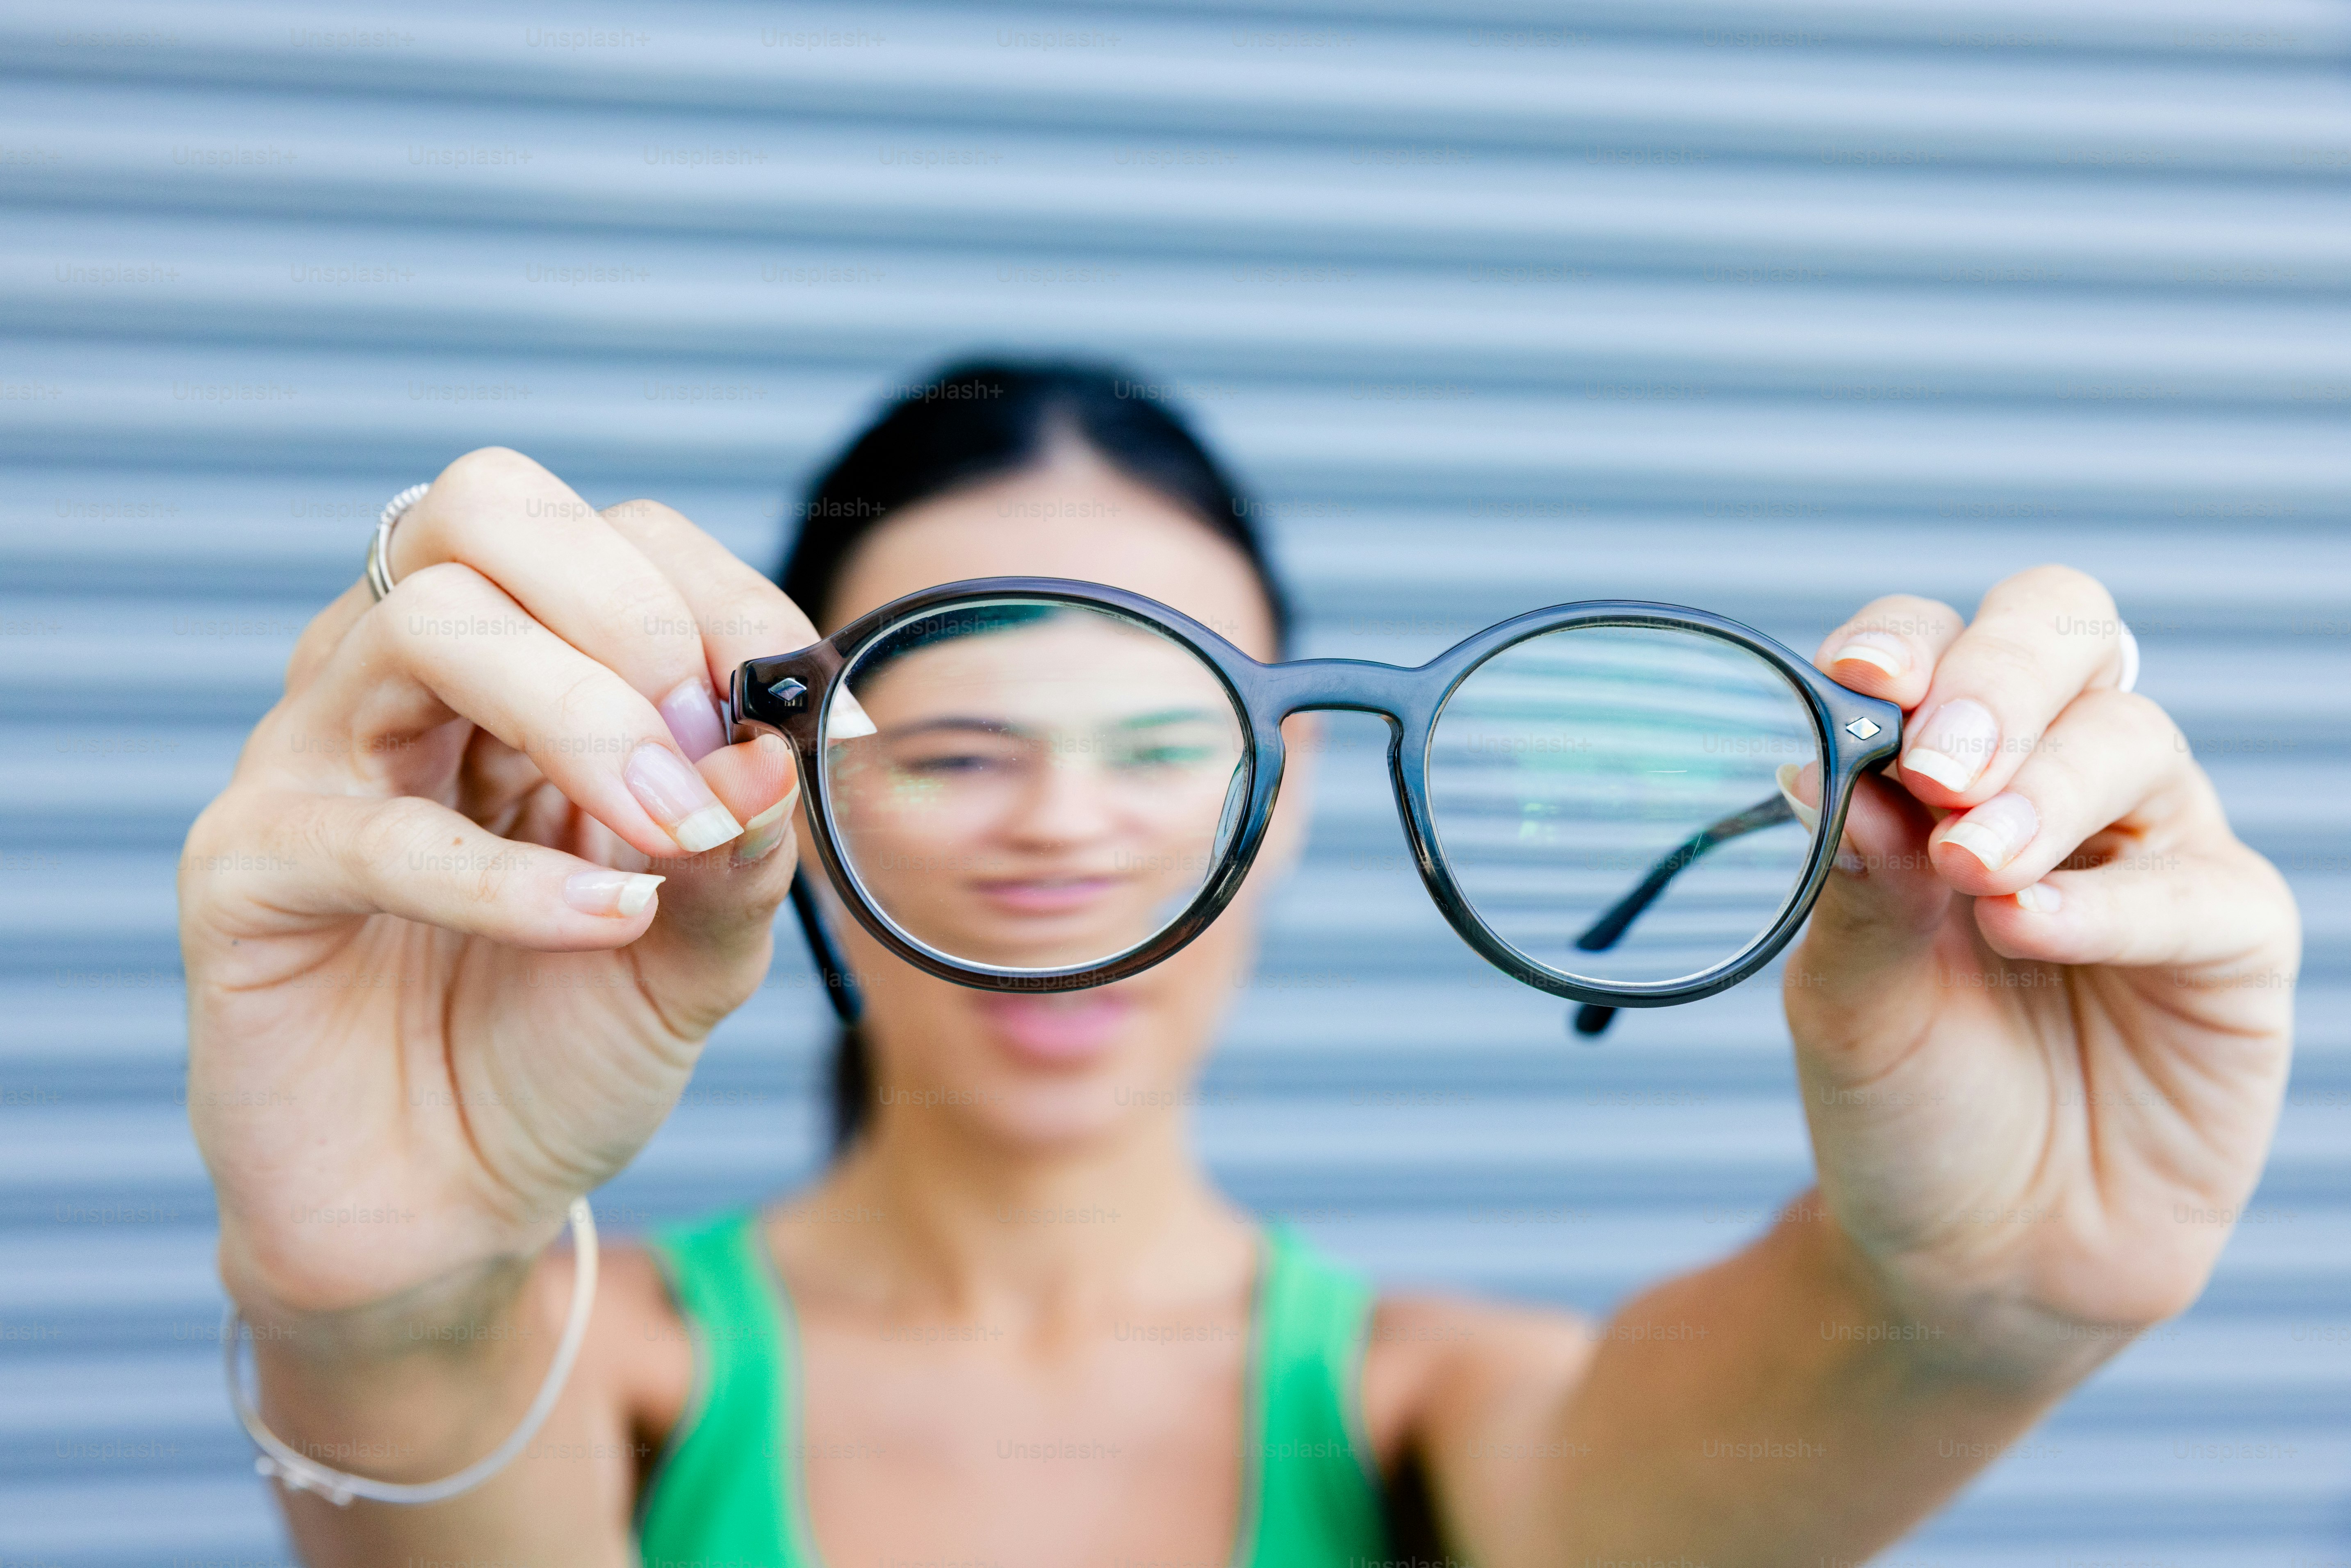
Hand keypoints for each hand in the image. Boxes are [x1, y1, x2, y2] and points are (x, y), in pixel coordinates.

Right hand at [179, 448, 806, 1315]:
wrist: (451, 1205)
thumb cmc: (559, 1048)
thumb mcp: (698, 947)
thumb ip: (745, 849)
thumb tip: (779, 748)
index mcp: (514, 666)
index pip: (610, 534)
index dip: (721, 597)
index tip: (811, 707)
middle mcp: (399, 678)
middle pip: (487, 511)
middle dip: (632, 614)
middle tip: (709, 747)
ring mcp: (308, 759)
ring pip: (426, 626)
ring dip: (583, 718)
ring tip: (669, 832)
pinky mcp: (246, 870)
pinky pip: (372, 831)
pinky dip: (508, 878)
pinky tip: (602, 924)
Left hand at [1786, 565, 2298, 1370]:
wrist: (1972, 1252)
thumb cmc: (1903, 1102)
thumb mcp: (1845, 992)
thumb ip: (1853, 880)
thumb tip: (1839, 767)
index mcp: (1942, 768)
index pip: (1940, 643)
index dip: (1907, 640)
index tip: (1864, 681)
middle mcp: (2053, 781)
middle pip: (2060, 640)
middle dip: (1997, 683)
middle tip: (1938, 765)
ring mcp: (2150, 849)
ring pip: (2128, 739)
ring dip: (2042, 792)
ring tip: (1972, 869)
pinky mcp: (2230, 938)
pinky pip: (2192, 887)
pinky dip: (2105, 904)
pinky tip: (2029, 928)